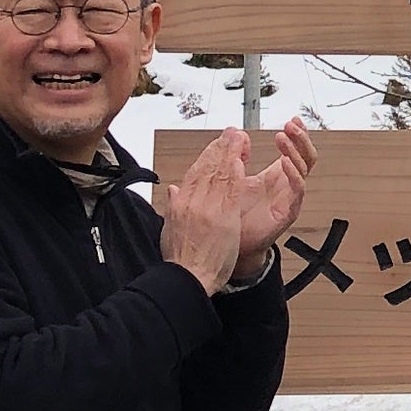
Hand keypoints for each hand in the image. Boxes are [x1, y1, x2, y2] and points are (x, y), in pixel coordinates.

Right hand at [156, 130, 249, 293]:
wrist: (187, 277)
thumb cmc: (179, 260)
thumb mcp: (169, 229)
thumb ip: (173, 207)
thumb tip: (172, 189)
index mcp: (180, 204)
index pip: (196, 173)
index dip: (208, 156)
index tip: (217, 145)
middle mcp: (193, 203)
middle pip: (208, 169)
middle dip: (221, 148)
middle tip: (232, 132)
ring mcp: (208, 209)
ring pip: (220, 176)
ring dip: (231, 155)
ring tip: (239, 139)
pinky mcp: (223, 219)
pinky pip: (230, 192)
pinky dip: (235, 175)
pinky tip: (242, 162)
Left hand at [227, 118, 313, 283]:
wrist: (229, 245)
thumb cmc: (234, 216)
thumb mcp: (234, 178)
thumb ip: (237, 157)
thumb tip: (238, 134)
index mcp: (276, 176)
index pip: (295, 150)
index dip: (297, 135)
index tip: (294, 119)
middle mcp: (286, 185)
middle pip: (306, 156)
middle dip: (301, 138)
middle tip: (292, 124)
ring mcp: (289, 198)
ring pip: (304, 168)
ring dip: (296, 150)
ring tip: (284, 137)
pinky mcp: (287, 212)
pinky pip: (297, 190)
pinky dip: (294, 173)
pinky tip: (285, 162)